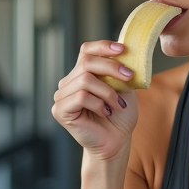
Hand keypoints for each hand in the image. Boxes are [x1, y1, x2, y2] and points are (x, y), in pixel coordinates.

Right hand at [51, 41, 138, 160]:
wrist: (116, 142)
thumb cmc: (119, 117)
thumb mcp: (124, 88)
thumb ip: (119, 71)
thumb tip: (125, 54)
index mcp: (81, 74)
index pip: (86, 51)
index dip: (103, 46)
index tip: (123, 50)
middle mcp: (68, 83)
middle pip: (87, 62)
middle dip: (111, 68)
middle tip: (129, 78)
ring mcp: (61, 96)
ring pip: (85, 80)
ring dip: (107, 92)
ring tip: (117, 105)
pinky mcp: (60, 110)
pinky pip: (81, 97)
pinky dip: (98, 104)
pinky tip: (105, 112)